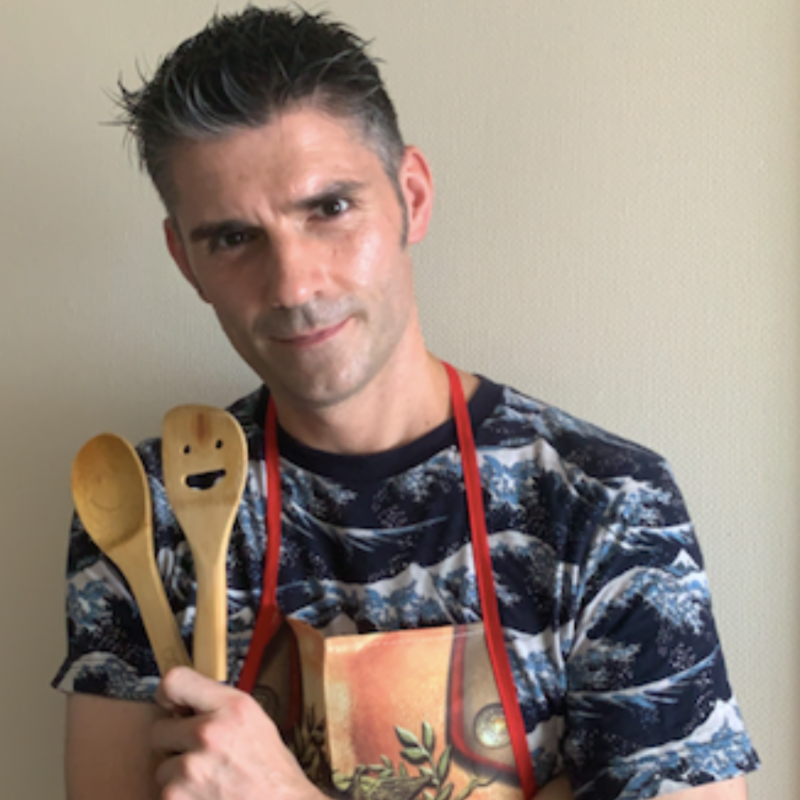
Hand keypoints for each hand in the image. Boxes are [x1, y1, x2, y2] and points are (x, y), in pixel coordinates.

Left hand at [151, 666, 325, 799]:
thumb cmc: (272, 772)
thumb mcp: (255, 722)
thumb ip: (219, 707)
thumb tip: (183, 704)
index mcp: (231, 707)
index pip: (174, 681)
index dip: (168, 696)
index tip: (172, 708)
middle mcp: (209, 732)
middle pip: (159, 730)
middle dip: (175, 745)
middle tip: (201, 756)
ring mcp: (191, 768)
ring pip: (163, 768)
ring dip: (179, 778)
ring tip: (211, 783)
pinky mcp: (178, 798)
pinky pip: (166, 794)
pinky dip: (182, 799)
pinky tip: (207, 799)